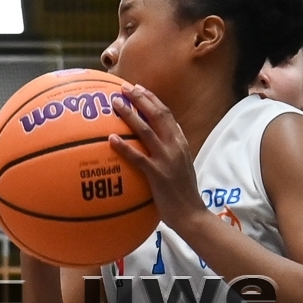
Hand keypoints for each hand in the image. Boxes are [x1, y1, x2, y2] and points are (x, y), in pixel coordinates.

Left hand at [106, 84, 207, 237]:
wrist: (192, 214)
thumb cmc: (183, 193)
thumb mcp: (181, 166)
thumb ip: (171, 150)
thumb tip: (159, 138)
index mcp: (181, 143)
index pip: (167, 114)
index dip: (152, 99)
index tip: (138, 88)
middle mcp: (175, 147)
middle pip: (158, 115)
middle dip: (140, 99)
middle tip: (124, 88)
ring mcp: (167, 160)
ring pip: (146, 131)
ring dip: (130, 115)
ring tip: (115, 104)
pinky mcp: (157, 175)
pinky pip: (138, 158)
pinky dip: (124, 147)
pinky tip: (111, 139)